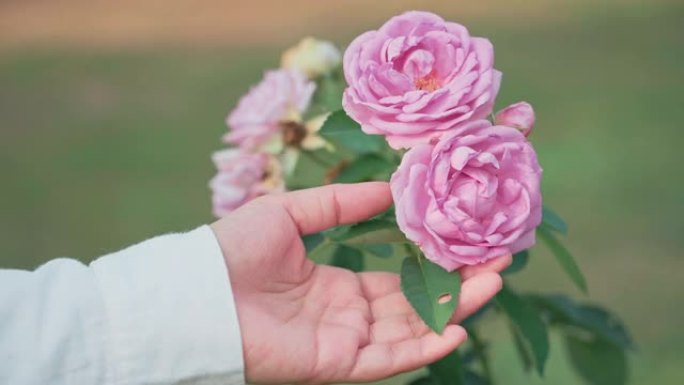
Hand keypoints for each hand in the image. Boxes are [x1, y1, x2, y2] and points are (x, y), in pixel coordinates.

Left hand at [211, 182, 509, 383]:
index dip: (432, 265)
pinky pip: (388, 360)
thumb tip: (387, 187)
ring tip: (494, 283)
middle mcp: (346, 316)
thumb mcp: (291, 212)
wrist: (194, 292)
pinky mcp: (335, 364)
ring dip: (453, 310)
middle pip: (413, 306)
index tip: (467, 244)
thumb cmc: (233, 251)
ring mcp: (343, 342)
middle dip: (456, 287)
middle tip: (499, 262)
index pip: (396, 281)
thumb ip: (339, 203)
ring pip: (410, 330)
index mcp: (335, 285)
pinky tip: (458, 328)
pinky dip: (424, 347)